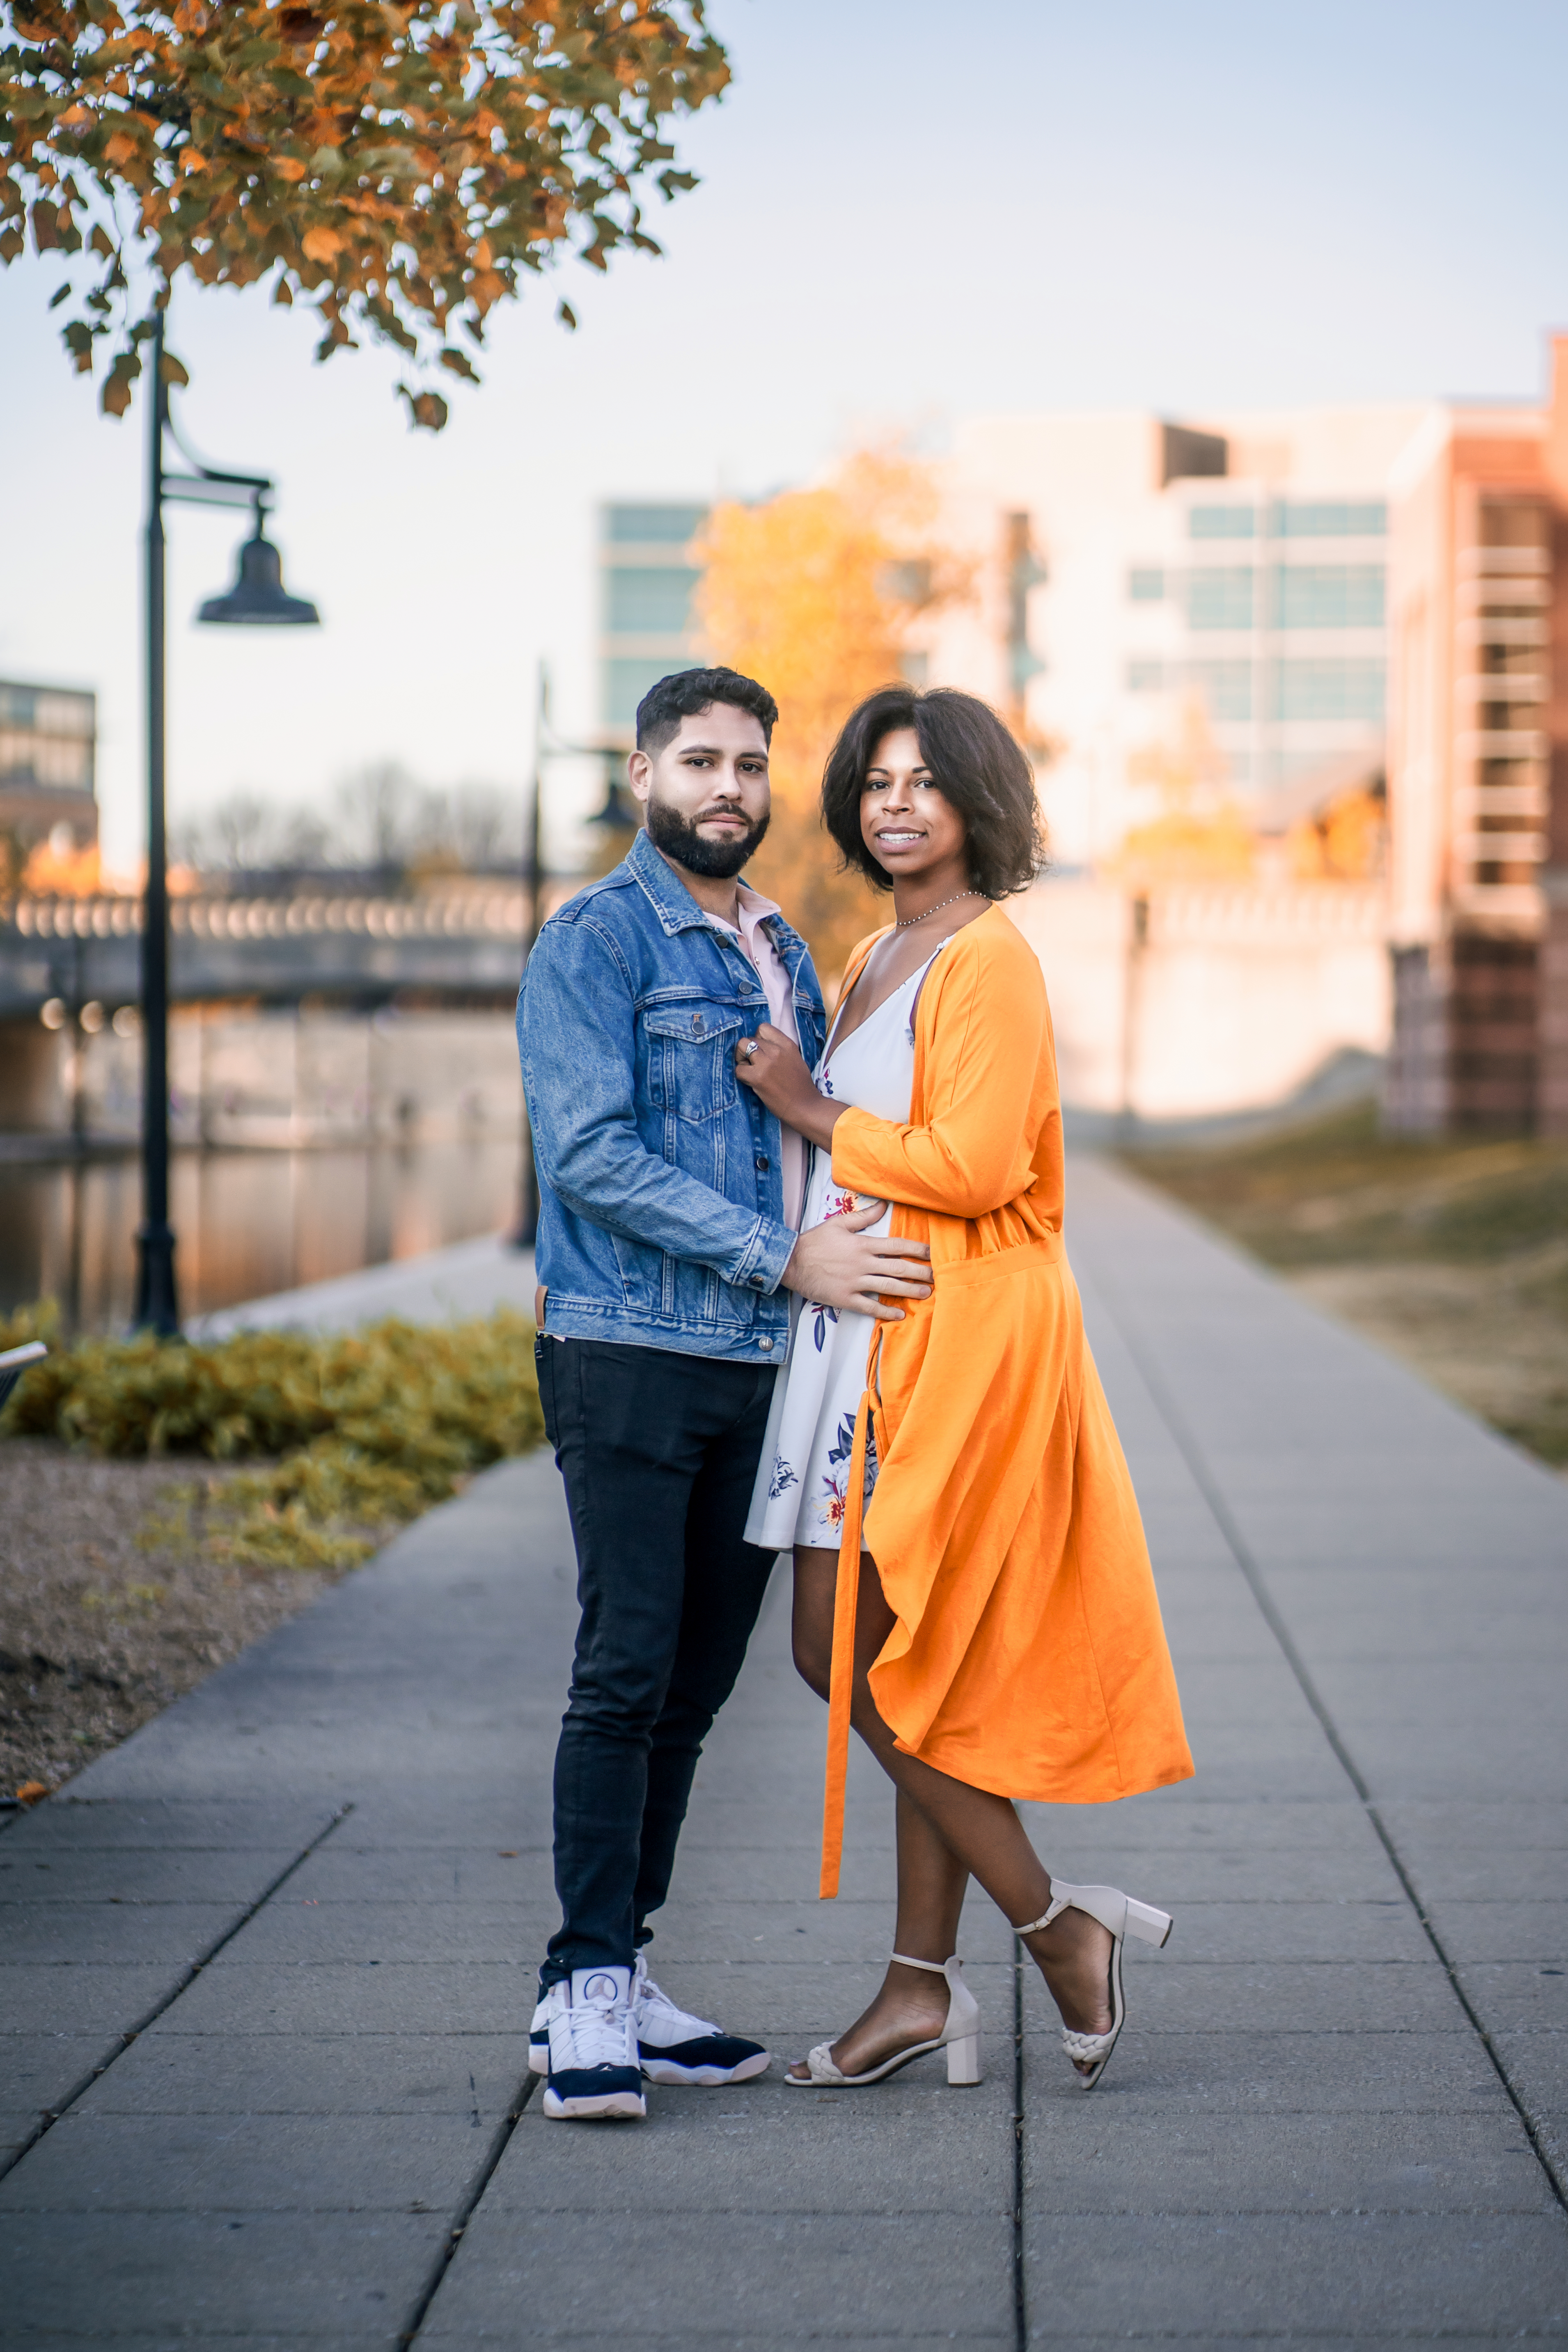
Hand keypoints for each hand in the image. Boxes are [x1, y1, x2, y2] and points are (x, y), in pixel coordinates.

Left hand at [736, 1022, 842, 1149]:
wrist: (805, 1107)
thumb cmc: (800, 1086)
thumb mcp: (795, 1059)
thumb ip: (780, 1049)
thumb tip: (762, 1046)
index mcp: (787, 1044)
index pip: (763, 1028)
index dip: (758, 1038)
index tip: (761, 1051)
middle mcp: (776, 1050)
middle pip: (749, 1038)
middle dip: (748, 1051)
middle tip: (753, 1065)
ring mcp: (766, 1062)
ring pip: (741, 1047)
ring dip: (741, 1059)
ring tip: (749, 1071)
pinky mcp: (758, 1077)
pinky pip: (738, 1069)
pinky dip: (741, 1076)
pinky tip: (751, 1082)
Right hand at [781, 1202, 932, 1321]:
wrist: (790, 1262)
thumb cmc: (814, 1241)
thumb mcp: (838, 1223)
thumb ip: (864, 1216)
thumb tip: (883, 1205)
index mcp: (863, 1244)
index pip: (897, 1245)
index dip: (917, 1249)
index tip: (932, 1253)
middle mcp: (862, 1264)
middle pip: (898, 1268)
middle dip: (920, 1272)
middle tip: (937, 1276)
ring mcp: (854, 1282)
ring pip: (888, 1287)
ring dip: (909, 1291)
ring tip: (926, 1294)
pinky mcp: (845, 1298)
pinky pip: (869, 1307)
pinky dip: (885, 1311)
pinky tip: (899, 1314)